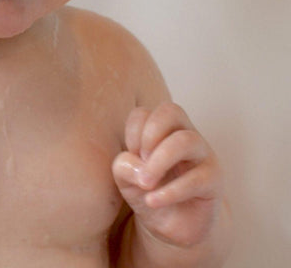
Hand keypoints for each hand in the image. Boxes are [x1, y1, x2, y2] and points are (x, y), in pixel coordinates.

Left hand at [112, 103, 225, 249]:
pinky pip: (196, 179)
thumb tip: (139, 165)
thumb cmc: (148, 190)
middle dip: (149, 135)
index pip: (146, 112)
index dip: (133, 131)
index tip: (131, 154)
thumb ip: (123, 164)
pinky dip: (170, 191)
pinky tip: (152, 201)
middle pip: (171, 111)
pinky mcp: (214, 181)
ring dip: (159, 161)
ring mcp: (203, 155)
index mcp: (162, 128)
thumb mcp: (126, 177)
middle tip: (140, 161)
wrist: (172, 226)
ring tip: (145, 183)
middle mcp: (185, 134)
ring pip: (186, 140)